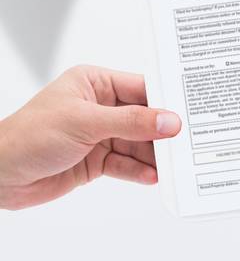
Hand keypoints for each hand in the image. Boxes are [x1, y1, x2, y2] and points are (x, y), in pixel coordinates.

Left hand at [0, 67, 180, 210]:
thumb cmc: (27, 136)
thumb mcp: (84, 122)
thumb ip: (131, 122)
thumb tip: (169, 121)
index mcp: (94, 83)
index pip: (141, 88)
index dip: (166, 101)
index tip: (191, 112)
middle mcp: (99, 107)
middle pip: (144, 118)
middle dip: (163, 132)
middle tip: (187, 142)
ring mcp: (98, 135)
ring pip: (138, 144)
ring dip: (154, 155)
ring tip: (174, 164)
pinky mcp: (96, 160)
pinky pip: (126, 164)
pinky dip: (139, 171)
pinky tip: (152, 176)